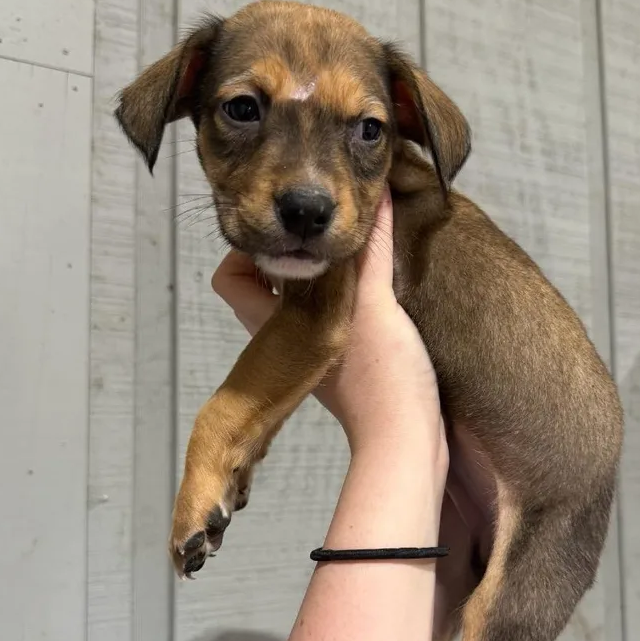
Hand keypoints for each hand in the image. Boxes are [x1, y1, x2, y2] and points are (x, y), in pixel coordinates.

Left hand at [211, 187, 446, 465]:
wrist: (407, 442)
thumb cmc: (382, 380)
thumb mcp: (376, 307)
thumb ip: (372, 254)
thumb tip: (376, 198)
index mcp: (278, 323)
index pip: (232, 277)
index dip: (250, 251)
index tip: (290, 234)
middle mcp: (288, 337)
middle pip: (270, 284)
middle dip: (293, 254)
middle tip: (326, 234)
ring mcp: (316, 351)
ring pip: (302, 299)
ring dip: (324, 273)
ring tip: (355, 250)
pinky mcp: (345, 361)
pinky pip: (332, 314)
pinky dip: (345, 294)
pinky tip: (378, 283)